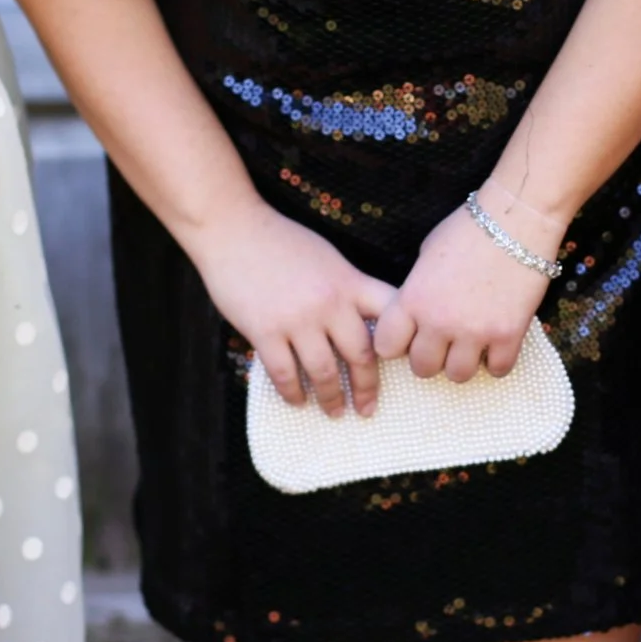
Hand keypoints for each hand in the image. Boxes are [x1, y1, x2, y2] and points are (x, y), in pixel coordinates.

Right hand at [187, 199, 395, 415]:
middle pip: (362, 354)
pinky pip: (285, 373)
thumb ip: (347, 286)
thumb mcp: (328, 257)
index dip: (403, 339)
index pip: (390, 314)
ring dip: (332, 397)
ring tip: (335, 411)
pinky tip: (297, 401)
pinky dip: (293, 392)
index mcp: (350, 282)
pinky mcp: (266, 330)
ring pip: (325, 371)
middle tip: (367, 408)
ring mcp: (298, 319)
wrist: (234, 229)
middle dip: (367, 386)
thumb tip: (362, 320)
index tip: (405, 362)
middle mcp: (330, 303)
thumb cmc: (280, 241)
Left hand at [376, 184, 558, 381]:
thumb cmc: (468, 229)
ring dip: (462, 363)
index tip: (409, 338)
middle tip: (442, 344)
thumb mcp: (426, 255)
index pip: (386, 347)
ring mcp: (475, 332)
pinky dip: (496, 362)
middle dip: (430, 358)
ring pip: (458, 376)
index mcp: (413, 299)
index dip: (397, 345)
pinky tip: (496, 345)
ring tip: (470, 346)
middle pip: (422, 368)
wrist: (516, 220)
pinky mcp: (508, 335)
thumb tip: (416, 312)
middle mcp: (439, 321)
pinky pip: (497, 370)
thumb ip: (417, 290)